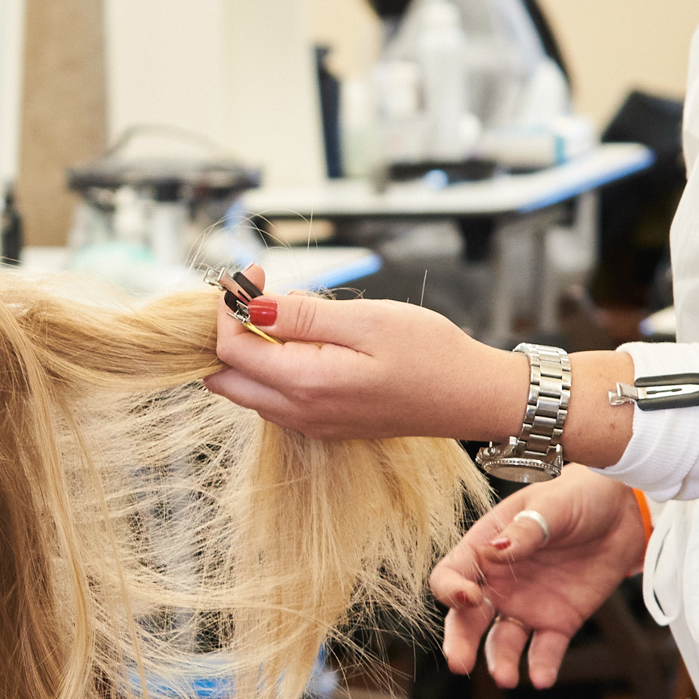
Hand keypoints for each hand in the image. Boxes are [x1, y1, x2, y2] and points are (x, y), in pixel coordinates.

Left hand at [205, 275, 528, 443]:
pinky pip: (276, 398)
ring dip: (252, 348)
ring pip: (248, 389)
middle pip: (227, 377)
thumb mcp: (366, 320)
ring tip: (293, 310)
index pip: (229, 349)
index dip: (229, 307)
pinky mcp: (324, 424)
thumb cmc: (430, 353)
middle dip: (229, 331)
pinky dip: (274, 365)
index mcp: (305, 385)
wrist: (472, 396)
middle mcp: (300, 413)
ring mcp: (311, 423)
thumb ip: (302, 315)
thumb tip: (249, 304)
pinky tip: (308, 338)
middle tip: (259, 292)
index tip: (252, 273)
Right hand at [428, 466, 648, 688]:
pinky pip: (545, 650)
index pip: (451, 576)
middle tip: (459, 662)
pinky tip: (542, 679)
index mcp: (485, 547)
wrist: (624, 510)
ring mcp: (527, 605)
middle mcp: (499, 582)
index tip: (470, 597)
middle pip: (467, 618)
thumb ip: (524, 531)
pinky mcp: (559, 621)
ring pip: (502, 642)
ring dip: (500, 662)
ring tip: (507, 678)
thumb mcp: (551, 504)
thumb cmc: (578, 495)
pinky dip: (542, 666)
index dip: (451, 590)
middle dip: (459, 641)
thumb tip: (495, 551)